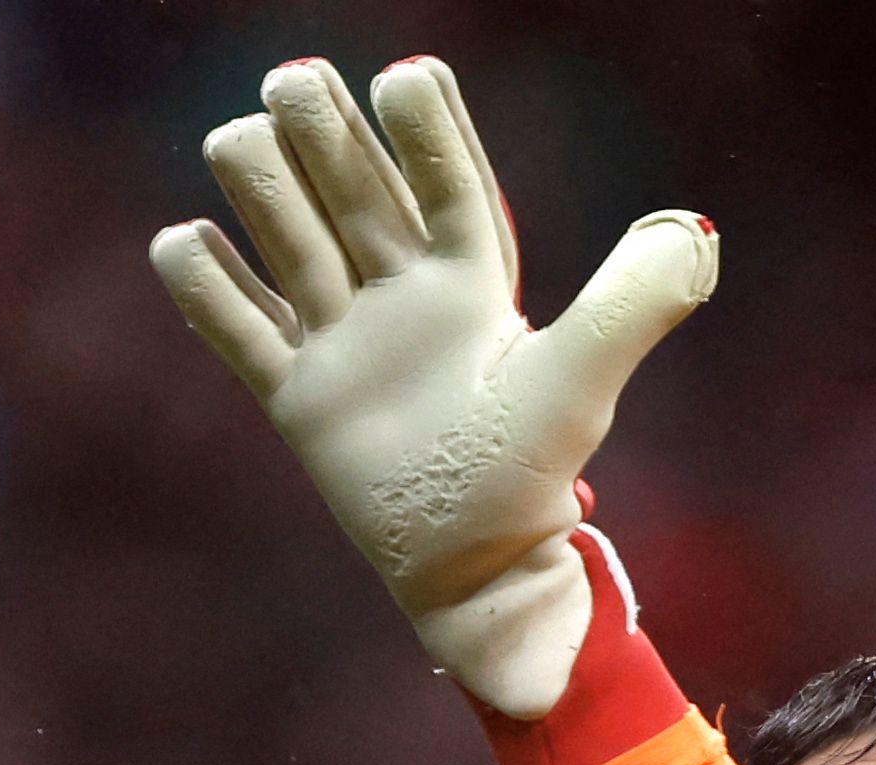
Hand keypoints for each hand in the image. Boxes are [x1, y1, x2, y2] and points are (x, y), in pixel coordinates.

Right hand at [148, 56, 713, 719]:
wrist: (477, 578)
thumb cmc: (530, 482)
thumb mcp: (581, 381)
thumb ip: (631, 304)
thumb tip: (696, 235)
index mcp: (470, 283)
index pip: (446, 182)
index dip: (426, 127)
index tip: (404, 74)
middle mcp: (401, 298)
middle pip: (354, 191)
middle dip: (324, 133)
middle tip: (295, 83)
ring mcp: (344, 342)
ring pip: (290, 241)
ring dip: (261, 186)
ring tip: (236, 140)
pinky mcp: (298, 398)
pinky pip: (240, 333)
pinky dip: (205, 289)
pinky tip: (180, 239)